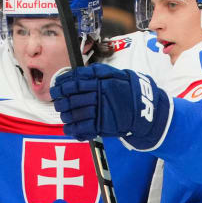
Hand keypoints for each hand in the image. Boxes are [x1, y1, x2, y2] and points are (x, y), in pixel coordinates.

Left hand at [50, 64, 170, 148]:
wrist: (145, 109)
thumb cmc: (129, 90)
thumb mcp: (116, 75)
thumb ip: (98, 72)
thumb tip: (78, 72)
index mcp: (102, 82)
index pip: (76, 83)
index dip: (63, 86)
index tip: (56, 88)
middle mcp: (100, 96)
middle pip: (73, 99)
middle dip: (62, 101)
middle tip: (57, 102)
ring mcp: (101, 112)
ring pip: (75, 114)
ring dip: (65, 115)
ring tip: (63, 115)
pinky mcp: (103, 126)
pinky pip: (83, 129)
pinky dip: (73, 130)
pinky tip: (69, 128)